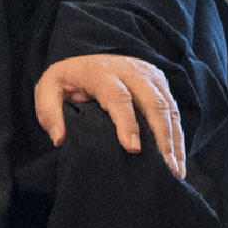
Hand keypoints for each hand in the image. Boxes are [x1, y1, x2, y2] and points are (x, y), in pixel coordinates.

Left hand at [36, 55, 187, 177]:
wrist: (89, 56)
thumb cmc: (69, 80)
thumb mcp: (48, 88)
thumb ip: (49, 112)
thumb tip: (60, 139)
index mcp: (102, 72)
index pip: (119, 97)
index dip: (127, 123)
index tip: (133, 149)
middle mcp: (132, 71)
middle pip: (153, 103)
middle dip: (162, 137)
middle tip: (166, 167)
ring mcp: (150, 76)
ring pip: (168, 108)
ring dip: (174, 141)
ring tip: (176, 171)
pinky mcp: (160, 84)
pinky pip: (174, 111)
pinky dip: (178, 136)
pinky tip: (178, 160)